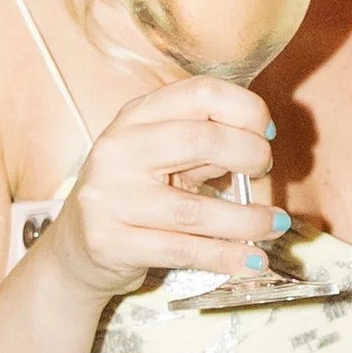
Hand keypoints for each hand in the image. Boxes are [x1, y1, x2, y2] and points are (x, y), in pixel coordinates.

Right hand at [38, 76, 282, 300]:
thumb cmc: (135, 195)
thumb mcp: (163, 156)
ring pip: (196, 210)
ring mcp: (110, 197)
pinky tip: (253, 259)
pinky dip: (226, 256)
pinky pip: (182, 251)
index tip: (266, 135)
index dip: (246, 110)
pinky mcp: (111, 242)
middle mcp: (118, 149)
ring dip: (248, 220)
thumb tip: (261, 146)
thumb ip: (205, 146)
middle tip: (265, 172)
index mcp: (136, 116)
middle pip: (201, 140)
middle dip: (251, 156)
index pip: (200, 93)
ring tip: (276, 226)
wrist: (75, 247)